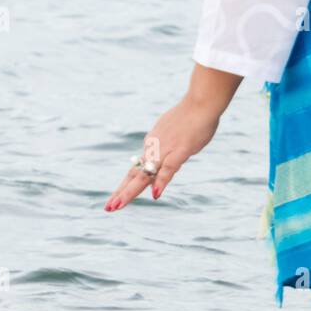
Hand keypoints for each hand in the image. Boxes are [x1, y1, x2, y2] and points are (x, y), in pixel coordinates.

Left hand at [104, 95, 222, 210]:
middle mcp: (153, 149)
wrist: (202, 102)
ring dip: (130, 192)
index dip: (125, 186)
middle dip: (120, 193)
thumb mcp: (174, 140)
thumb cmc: (192, 119)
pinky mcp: (180, 150)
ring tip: (118, 205)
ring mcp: (165, 150)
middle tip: (108, 208)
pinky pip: (169, 169)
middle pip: (135, 175)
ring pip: (145, 175)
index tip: (115, 199)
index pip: (136, 170)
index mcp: (152, 146)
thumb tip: (158, 177)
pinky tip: (155, 195)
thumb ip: (166, 158)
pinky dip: (161, 182)